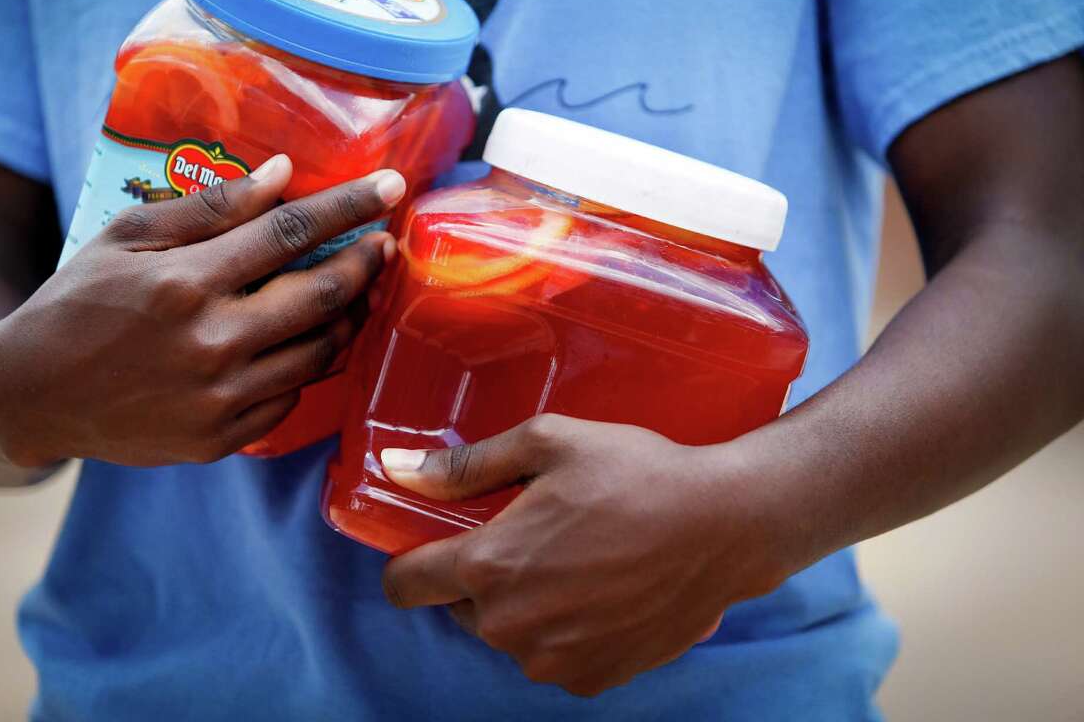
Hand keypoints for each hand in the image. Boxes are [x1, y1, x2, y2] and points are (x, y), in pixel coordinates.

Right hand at [0, 155, 403, 467]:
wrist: (29, 397)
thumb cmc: (77, 303)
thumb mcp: (128, 237)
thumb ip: (209, 207)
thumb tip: (282, 175)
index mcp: (184, 284)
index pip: (288, 234)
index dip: (348, 207)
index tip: (391, 187)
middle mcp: (210, 344)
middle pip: (323, 297)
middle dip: (367, 263)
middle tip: (384, 244)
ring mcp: (220, 399)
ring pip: (319, 353)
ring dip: (349, 316)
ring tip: (355, 290)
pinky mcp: (221, 437)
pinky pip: (292, 396)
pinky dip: (309, 363)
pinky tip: (307, 340)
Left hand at [380, 414, 797, 696]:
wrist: (725, 525)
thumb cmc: (637, 473)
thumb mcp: (547, 442)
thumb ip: (464, 465)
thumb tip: (397, 468)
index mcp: (489, 567)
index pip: (404, 585)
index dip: (412, 560)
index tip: (438, 540)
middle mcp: (511, 627)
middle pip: (460, 606)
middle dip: (482, 574)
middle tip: (532, 534)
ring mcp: (552, 660)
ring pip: (508, 633)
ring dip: (525, 604)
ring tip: (577, 559)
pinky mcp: (592, 680)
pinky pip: (552, 655)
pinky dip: (565, 629)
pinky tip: (602, 591)